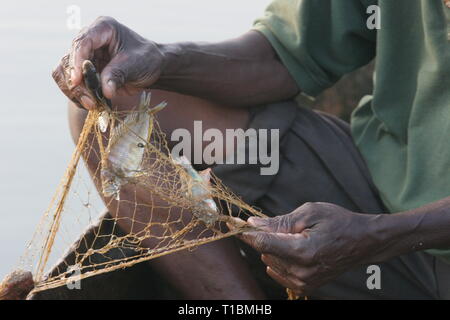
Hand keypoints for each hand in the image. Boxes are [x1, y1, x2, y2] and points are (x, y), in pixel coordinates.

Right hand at [52, 16, 165, 108]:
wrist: (152, 69)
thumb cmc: (147, 60)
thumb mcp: (136, 65)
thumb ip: (118, 75)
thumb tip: (105, 92)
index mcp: (102, 29)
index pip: (82, 43)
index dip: (77, 62)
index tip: (77, 80)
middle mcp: (89, 40)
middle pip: (68, 60)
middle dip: (76, 83)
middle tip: (90, 102)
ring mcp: (84, 56)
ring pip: (64, 73)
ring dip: (75, 92)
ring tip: (92, 105)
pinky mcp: (84, 72)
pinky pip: (72, 85)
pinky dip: (78, 96)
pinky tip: (92, 104)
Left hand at [238, 202, 383, 294]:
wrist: (363, 242)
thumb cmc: (338, 222)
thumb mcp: (309, 213)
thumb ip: (279, 221)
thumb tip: (252, 224)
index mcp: (302, 251)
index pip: (262, 243)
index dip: (245, 232)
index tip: (231, 223)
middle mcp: (301, 272)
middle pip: (265, 252)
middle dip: (264, 236)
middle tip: (277, 224)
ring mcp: (304, 282)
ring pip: (270, 261)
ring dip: (274, 247)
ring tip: (295, 237)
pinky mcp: (305, 286)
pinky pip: (278, 271)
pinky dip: (279, 258)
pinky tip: (292, 248)